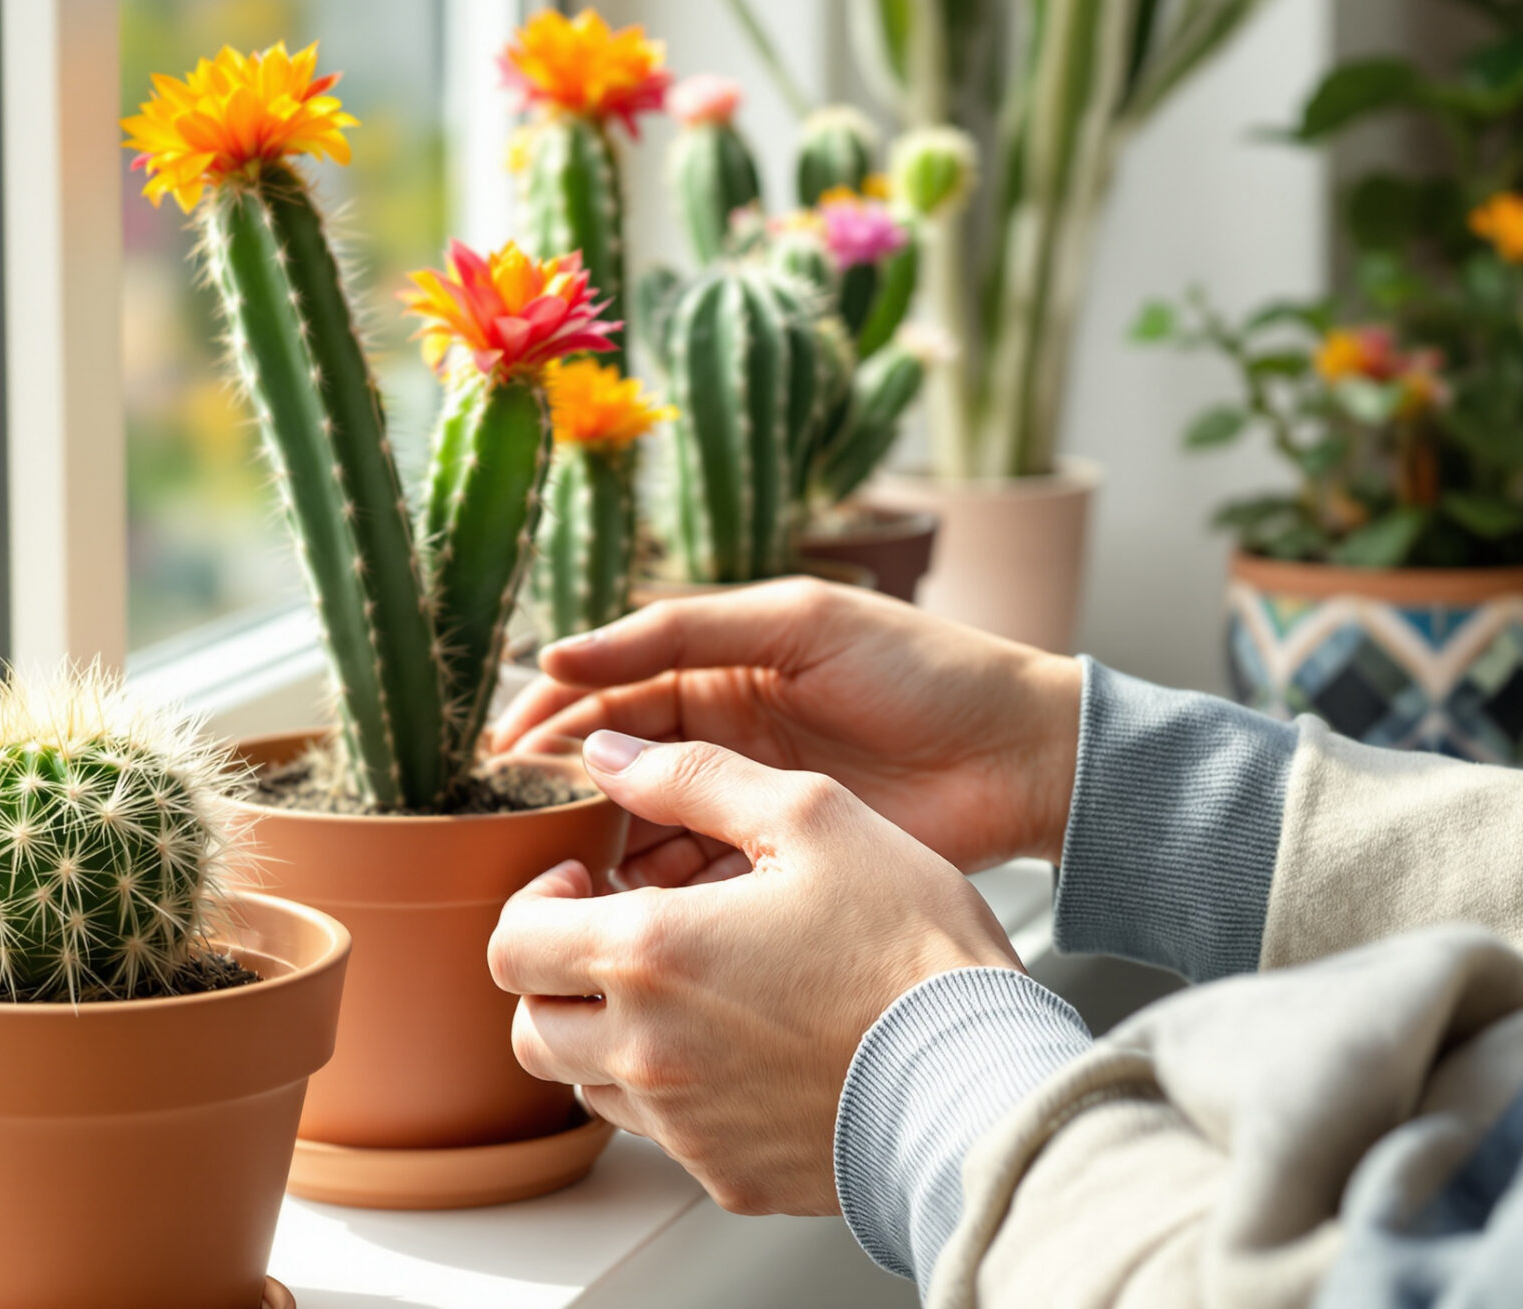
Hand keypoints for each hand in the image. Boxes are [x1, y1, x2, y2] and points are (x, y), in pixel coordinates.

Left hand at [488, 732, 1019, 1214]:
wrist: (984, 1080)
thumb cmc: (911, 948)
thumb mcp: (814, 817)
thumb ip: (696, 776)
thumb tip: (607, 753)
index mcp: (649, 954)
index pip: (513, 944)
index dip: (536, 905)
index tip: (585, 885)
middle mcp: (645, 1050)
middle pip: (530, 1026)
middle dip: (556, 977)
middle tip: (615, 940)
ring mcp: (682, 1124)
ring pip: (588, 1083)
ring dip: (608, 1035)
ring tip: (682, 991)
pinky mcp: (725, 1175)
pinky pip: (662, 1133)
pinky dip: (674, 1090)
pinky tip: (737, 1048)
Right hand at [493, 579, 1081, 885]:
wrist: (1020, 755)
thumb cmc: (921, 668)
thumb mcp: (795, 621)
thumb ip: (679, 630)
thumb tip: (565, 652)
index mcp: (719, 667)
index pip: (612, 688)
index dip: (553, 715)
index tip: (502, 750)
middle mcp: (722, 734)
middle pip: (617, 763)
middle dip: (564, 790)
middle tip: (520, 821)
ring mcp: (748, 800)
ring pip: (648, 825)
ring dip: (606, 845)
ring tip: (570, 868)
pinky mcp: (779, 860)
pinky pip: (699, 876)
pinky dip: (661, 888)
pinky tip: (633, 901)